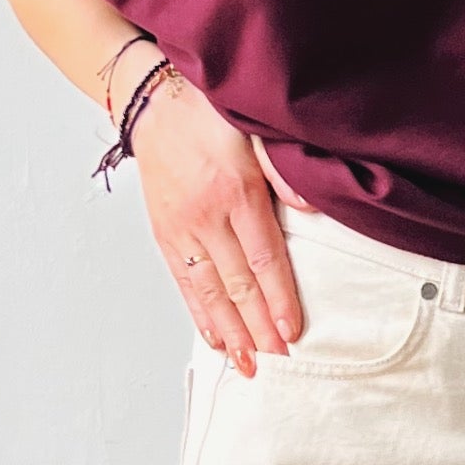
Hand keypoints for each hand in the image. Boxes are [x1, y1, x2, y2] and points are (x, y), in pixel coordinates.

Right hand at [129, 74, 305, 370]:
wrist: (153, 99)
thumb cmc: (210, 111)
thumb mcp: (254, 128)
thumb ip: (282, 169)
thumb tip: (311, 208)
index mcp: (235, 190)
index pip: (264, 258)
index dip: (278, 299)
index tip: (292, 332)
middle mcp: (205, 216)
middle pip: (236, 284)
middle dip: (257, 328)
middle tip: (276, 363)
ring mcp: (181, 228)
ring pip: (208, 291)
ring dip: (229, 332)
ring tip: (247, 365)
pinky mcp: (163, 233)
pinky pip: (183, 282)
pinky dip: (199, 314)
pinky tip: (215, 338)